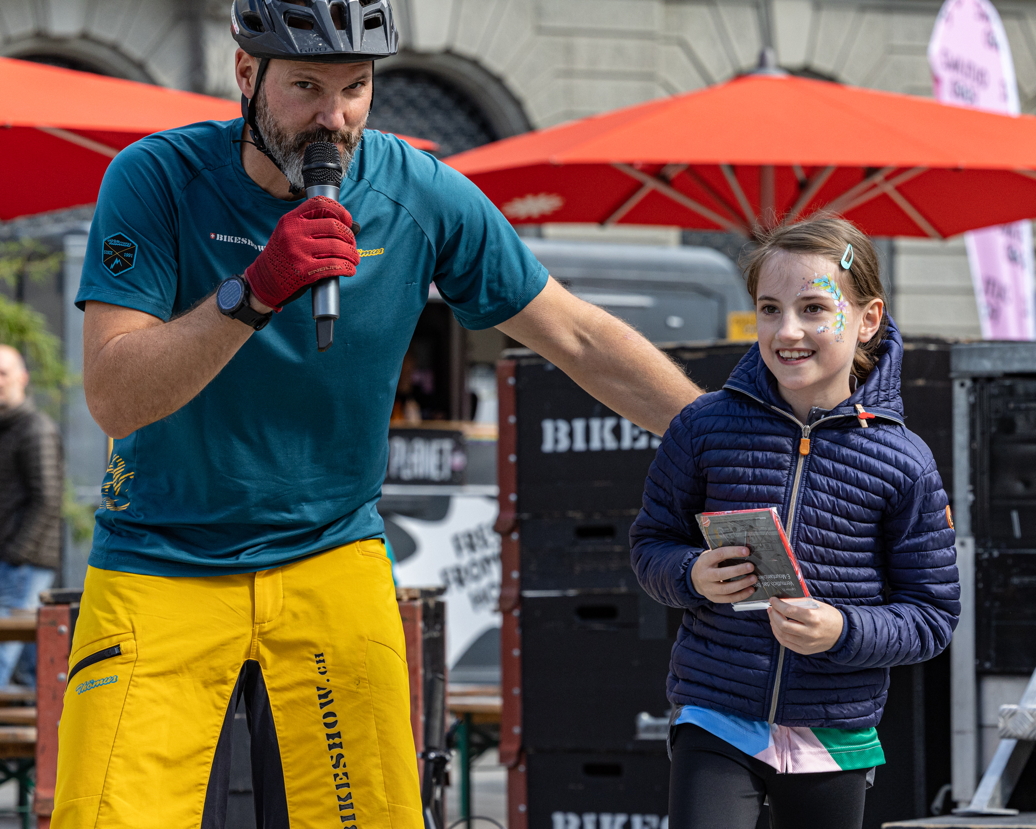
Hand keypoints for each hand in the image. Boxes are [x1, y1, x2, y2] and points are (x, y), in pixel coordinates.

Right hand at [244, 196, 359, 310]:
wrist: (263, 280)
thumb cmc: (282, 256)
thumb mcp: (289, 233)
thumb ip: (313, 226)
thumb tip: (351, 226)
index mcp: (291, 220)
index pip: (320, 204)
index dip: (339, 210)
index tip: (347, 220)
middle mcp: (294, 233)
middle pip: (334, 226)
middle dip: (349, 236)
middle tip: (352, 244)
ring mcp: (298, 252)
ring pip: (337, 247)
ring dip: (352, 254)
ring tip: (354, 258)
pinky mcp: (304, 271)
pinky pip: (334, 266)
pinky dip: (346, 268)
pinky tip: (349, 269)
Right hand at [690, 547, 756, 603]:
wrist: (694, 580)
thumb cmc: (707, 565)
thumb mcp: (710, 556)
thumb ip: (722, 554)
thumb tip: (745, 551)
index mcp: (704, 561)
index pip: (719, 555)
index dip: (733, 552)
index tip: (746, 551)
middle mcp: (705, 576)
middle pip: (721, 574)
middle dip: (738, 570)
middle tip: (751, 567)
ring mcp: (709, 589)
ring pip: (726, 589)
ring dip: (742, 584)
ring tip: (753, 579)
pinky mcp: (714, 598)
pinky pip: (729, 598)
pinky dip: (741, 595)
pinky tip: (751, 590)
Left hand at [767, 597, 843, 654]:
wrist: (842, 633)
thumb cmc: (830, 617)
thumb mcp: (817, 605)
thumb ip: (800, 603)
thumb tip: (783, 600)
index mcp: (813, 618)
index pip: (789, 611)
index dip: (778, 605)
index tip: (773, 600)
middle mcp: (809, 632)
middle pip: (783, 625)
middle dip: (773, 615)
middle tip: (771, 609)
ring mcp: (806, 643)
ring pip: (782, 635)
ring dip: (774, 624)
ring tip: (773, 616)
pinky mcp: (804, 650)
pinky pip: (785, 643)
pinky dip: (778, 634)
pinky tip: (777, 627)